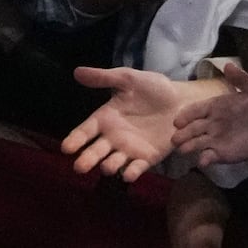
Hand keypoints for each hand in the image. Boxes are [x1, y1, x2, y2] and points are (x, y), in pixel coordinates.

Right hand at [62, 66, 225, 180]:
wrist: (182, 99)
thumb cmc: (152, 88)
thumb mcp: (128, 79)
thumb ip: (104, 78)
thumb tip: (77, 72)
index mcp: (106, 118)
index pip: (86, 131)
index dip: (76, 139)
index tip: (66, 148)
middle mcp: (114, 137)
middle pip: (96, 151)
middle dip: (88, 159)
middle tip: (79, 167)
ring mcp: (129, 150)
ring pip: (114, 162)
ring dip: (110, 166)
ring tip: (106, 167)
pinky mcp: (147, 158)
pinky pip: (137, 168)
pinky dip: (132, 172)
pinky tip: (128, 176)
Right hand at [171, 62, 247, 167]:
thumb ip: (242, 79)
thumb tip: (228, 64)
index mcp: (215, 106)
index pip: (196, 109)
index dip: (186, 114)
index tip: (178, 121)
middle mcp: (211, 123)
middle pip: (193, 128)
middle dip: (182, 133)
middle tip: (174, 138)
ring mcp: (215, 139)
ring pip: (196, 142)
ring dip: (188, 146)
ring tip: (182, 149)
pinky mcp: (221, 154)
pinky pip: (209, 156)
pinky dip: (204, 159)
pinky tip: (203, 160)